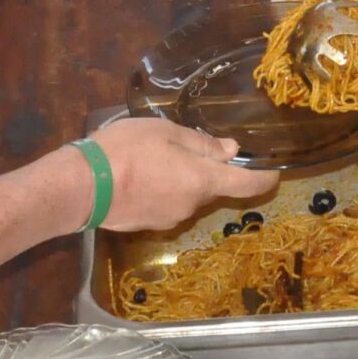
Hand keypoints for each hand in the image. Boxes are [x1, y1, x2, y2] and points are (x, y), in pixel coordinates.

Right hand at [84, 117, 277, 230]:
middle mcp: (192, 206)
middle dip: (205, 170)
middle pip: (212, 188)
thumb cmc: (127, 150)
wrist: (83, 187)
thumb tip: (231, 152)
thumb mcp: (166, 133)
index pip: (247, 185)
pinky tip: (139, 176)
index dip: (264, 179)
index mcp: (202, 181)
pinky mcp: (148, 225)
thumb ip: (201, 144)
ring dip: (179, 179)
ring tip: (152, 157)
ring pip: (187, 196)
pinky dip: (161, 190)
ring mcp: (170, 219)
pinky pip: (166, 204)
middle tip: (183, 146)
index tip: (274, 172)